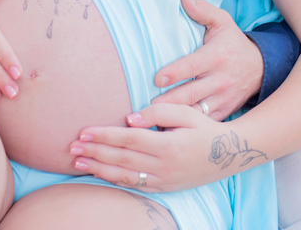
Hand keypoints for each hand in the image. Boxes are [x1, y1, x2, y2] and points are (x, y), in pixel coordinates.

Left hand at [69, 105, 268, 191]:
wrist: (230, 154)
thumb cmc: (205, 128)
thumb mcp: (186, 113)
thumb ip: (157, 112)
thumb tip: (129, 119)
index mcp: (168, 145)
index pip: (128, 140)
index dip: (104, 136)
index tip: (83, 132)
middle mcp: (164, 166)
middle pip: (121, 159)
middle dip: (94, 153)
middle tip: (71, 149)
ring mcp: (164, 180)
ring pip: (125, 176)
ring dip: (98, 169)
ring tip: (77, 163)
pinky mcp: (164, 188)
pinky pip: (135, 185)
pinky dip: (114, 180)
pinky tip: (99, 173)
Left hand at [150, 0, 262, 119]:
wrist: (262, 69)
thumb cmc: (233, 43)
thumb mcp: (223, 22)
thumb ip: (203, 11)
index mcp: (217, 56)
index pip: (193, 65)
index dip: (176, 72)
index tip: (157, 79)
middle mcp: (220, 80)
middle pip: (191, 93)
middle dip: (170, 102)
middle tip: (148, 108)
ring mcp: (222, 99)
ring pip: (196, 113)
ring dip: (175, 120)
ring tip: (152, 125)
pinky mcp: (223, 113)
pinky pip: (203, 124)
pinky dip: (187, 130)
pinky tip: (167, 133)